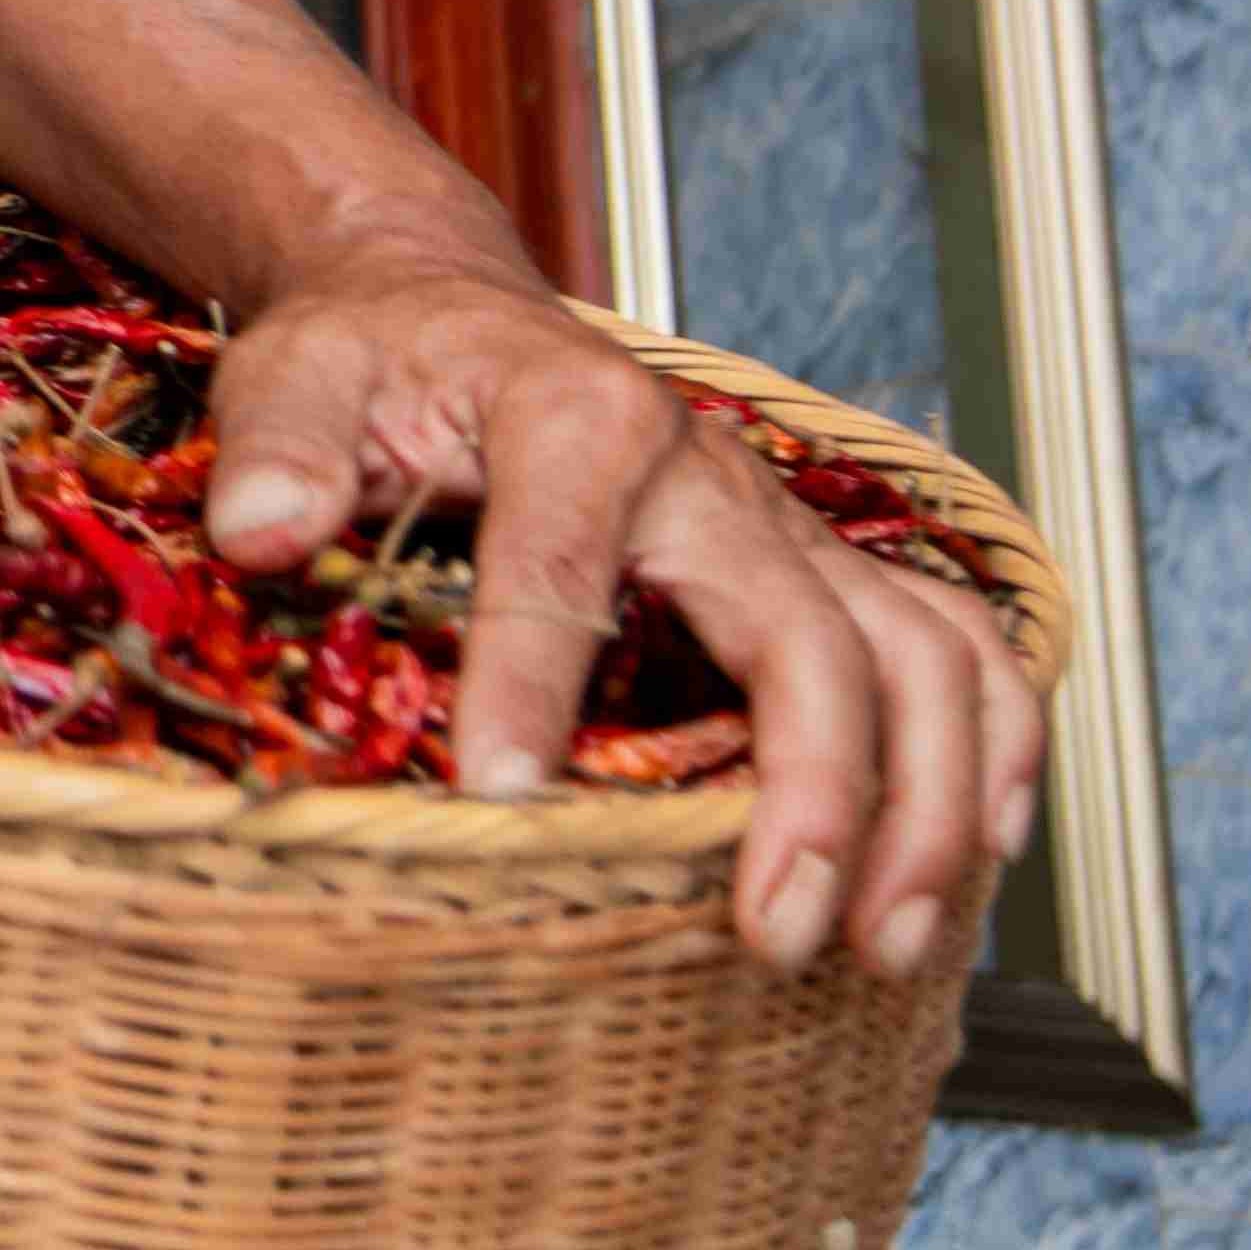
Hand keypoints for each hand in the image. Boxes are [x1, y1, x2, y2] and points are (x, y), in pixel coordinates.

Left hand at [201, 252, 1044, 977]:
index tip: (503, 797)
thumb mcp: (297, 371)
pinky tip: (972, 855)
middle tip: (781, 930)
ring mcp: (778, 526)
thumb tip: (259, 531)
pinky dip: (991, 747)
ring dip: (926, 802)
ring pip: (918, 653)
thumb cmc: (376, 362)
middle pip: (803, 633)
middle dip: (811, 791)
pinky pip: (955, 648)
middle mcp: (708, 470)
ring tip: (885, 936)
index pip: (563, 559)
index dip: (533, 681)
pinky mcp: (815, 568)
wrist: (447, 312)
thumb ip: (280, 444)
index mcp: (575, 414)